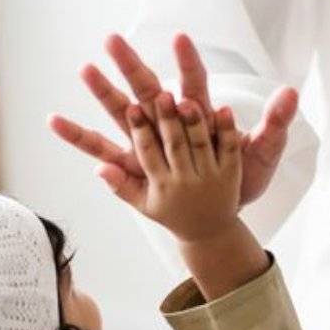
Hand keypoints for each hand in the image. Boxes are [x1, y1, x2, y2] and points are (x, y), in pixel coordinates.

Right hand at [49, 33, 298, 206]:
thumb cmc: (243, 180)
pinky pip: (101, 151)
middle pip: (149, 90)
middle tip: (111, 38)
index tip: (180, 38)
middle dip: (131, 65)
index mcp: (200, 118)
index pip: (193, 85)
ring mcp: (147, 144)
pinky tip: (54, 122)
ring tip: (84, 69)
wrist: (221, 213)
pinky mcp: (133, 166)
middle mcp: (169, 125)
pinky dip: (78, 138)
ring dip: (103, 93)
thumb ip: (275, 125)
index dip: (187, 64)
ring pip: (121, 114)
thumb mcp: (263, 155)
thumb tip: (293, 93)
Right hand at [98, 90, 240, 243]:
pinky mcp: (231, 174)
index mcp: (162, 185)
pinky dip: (227, 130)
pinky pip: (230, 149)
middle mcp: (185, 181)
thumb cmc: (173, 214)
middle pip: (175, 146)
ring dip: (194, 123)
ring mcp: (210, 176)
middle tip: (161, 95)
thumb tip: (98, 167)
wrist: (210, 234)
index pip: (148, 154)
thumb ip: (121, 185)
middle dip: (167, 121)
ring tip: (186, 100)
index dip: (141, 132)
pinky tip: (224, 109)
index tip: (132, 109)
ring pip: (201, 145)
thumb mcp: (145, 205)